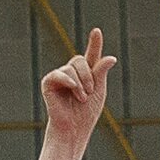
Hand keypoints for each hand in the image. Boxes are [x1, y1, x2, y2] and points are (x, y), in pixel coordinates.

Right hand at [40, 28, 116, 154]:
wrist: (74, 129)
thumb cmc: (86, 114)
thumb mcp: (99, 90)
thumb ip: (101, 72)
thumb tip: (111, 57)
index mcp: (86, 75)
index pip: (91, 55)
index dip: (94, 43)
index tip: (97, 31)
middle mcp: (71, 73)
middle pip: (81, 60)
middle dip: (89, 76)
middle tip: (89, 93)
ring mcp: (59, 77)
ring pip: (72, 66)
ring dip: (81, 84)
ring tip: (80, 98)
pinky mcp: (49, 83)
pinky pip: (59, 73)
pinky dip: (68, 80)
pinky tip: (72, 89)